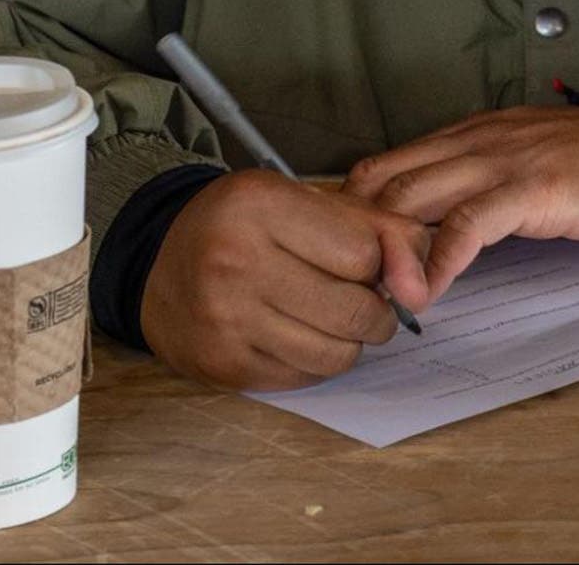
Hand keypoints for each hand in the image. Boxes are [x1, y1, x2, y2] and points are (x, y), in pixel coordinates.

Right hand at [140, 169, 434, 391]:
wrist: (157, 262)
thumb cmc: (248, 226)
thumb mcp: (309, 201)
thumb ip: (381, 229)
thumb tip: (422, 286)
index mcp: (261, 207)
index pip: (365, 255)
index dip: (383, 264)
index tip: (370, 263)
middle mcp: (236, 263)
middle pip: (356, 311)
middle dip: (376, 311)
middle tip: (362, 299)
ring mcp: (226, 321)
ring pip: (337, 354)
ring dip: (350, 340)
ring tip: (333, 317)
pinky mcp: (223, 366)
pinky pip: (305, 378)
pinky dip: (316, 361)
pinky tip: (298, 334)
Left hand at [343, 105, 578, 299]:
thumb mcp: (530, 165)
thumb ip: (485, 188)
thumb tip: (441, 235)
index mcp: (473, 133)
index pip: (385, 166)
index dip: (355, 215)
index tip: (348, 263)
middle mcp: (477, 139)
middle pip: (383, 183)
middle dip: (356, 237)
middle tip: (351, 288)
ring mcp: (503, 161)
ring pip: (412, 200)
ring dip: (386, 254)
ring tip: (377, 299)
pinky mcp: (534, 189)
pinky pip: (467, 226)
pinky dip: (436, 264)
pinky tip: (425, 296)